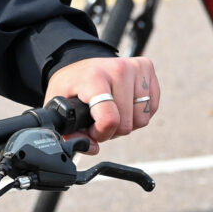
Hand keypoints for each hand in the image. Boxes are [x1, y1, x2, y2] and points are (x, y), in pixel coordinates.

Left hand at [44, 54, 159, 149]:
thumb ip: (71, 134)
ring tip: (113, 110)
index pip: (109, 119)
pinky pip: (152, 108)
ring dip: (128, 122)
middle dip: (113, 129)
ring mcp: (135, 67)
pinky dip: (139, 112)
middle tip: (100, 118)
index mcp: (94, 78)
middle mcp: (118, 69)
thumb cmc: (73, 87)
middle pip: (126, 124)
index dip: (101, 134)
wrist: (82, 65)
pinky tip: (125, 103)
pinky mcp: (147, 67)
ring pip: (142, 119)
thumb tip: (92, 147)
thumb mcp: (60, 108)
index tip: (92, 129)